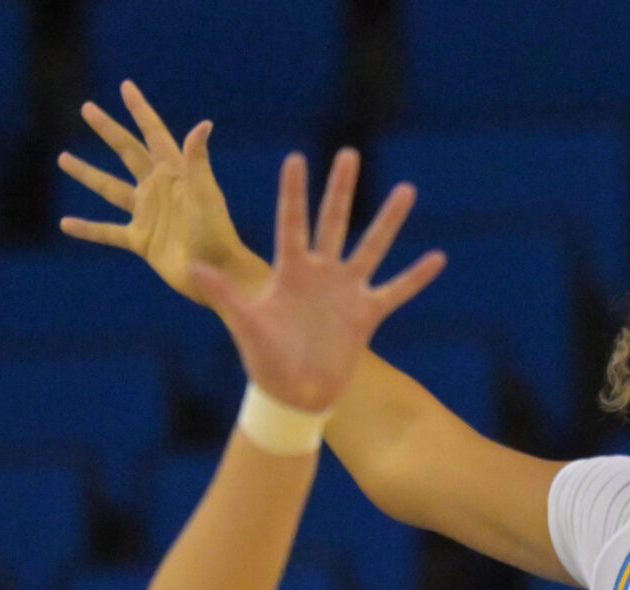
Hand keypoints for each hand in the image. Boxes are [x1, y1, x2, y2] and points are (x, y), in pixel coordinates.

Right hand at [60, 81, 262, 304]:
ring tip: (63, 158)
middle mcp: (159, 189)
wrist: (217, 273)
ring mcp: (148, 214)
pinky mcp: (141, 240)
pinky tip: (66, 224)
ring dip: (87, 173)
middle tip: (87, 108)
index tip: (125, 86)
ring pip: (110, 189)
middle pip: (127, 151)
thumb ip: (198, 160)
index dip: (140, 110)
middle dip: (108, 129)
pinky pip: (108, 232)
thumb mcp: (205, 194)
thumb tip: (203, 124)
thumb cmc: (216, 232)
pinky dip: (87, 229)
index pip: (153, 133)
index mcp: (175, 173)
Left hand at [183, 149, 442, 415]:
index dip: (294, 192)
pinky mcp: (365, 315)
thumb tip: (192, 268)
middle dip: (341, 189)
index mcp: (289, 271)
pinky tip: (438, 258)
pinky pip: (396, 291)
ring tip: (406, 190)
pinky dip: (416, 277)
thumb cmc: (263, 360)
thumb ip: (225, 293)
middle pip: (333, 221)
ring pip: (372, 247)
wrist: (293, 395)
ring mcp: (345, 292)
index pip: (292, 222)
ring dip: (388, 220)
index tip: (296, 158)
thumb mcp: (243, 324)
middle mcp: (320, 273)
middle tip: (348, 154)